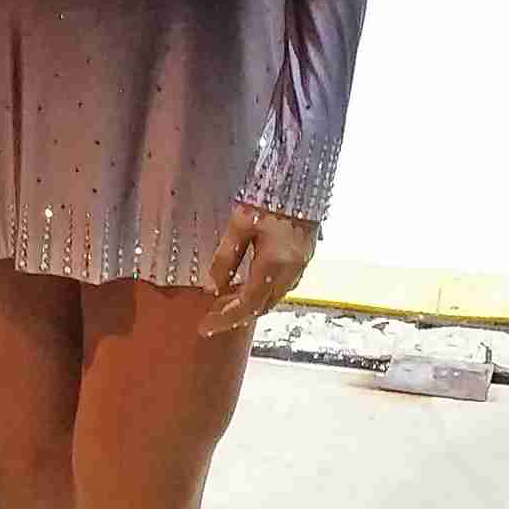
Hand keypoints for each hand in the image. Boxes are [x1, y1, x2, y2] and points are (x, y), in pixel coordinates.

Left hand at [203, 202, 316, 336]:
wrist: (302, 181)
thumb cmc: (268, 198)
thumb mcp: (239, 225)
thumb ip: (226, 258)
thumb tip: (211, 288)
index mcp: (273, 265)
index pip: (246, 305)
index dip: (225, 319)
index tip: (204, 327)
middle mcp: (290, 272)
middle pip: (261, 306)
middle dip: (236, 315)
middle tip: (212, 316)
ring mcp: (301, 267)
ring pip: (273, 298)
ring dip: (250, 305)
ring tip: (226, 303)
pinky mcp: (304, 259)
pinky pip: (282, 287)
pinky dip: (262, 293)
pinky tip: (249, 286)